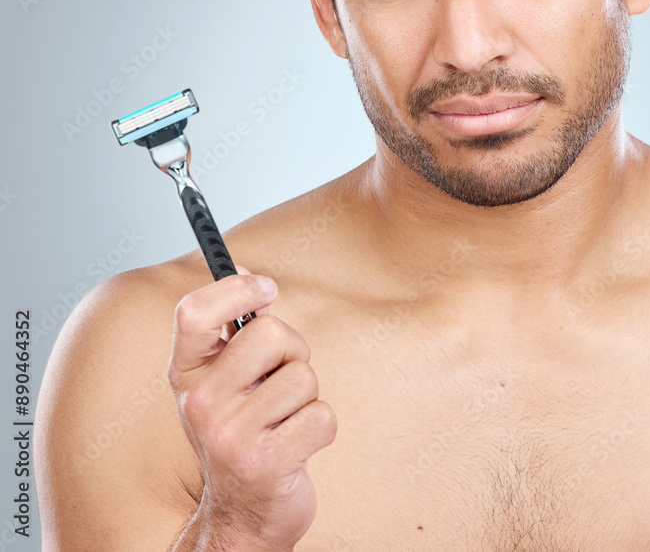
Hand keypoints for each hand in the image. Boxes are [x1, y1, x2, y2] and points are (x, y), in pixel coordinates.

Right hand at [167, 266, 336, 551]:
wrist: (240, 515)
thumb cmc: (241, 434)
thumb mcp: (224, 383)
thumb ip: (235, 333)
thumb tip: (252, 276)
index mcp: (186, 377)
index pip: (194, 312)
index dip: (236, 288)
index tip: (267, 289)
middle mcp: (200, 404)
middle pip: (268, 333)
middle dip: (292, 350)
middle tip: (281, 379)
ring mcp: (229, 435)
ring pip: (303, 376)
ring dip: (307, 396)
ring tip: (284, 421)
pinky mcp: (265, 462)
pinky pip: (322, 415)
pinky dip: (320, 427)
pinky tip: (295, 446)